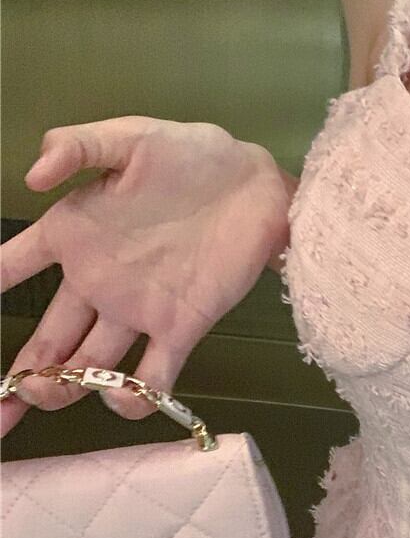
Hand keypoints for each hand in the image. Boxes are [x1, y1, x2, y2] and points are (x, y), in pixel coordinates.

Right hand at [1, 115, 292, 436]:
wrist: (256, 183)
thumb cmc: (193, 155)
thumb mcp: (131, 137)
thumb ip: (79, 147)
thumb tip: (33, 173)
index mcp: (75, 234)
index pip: (15, 264)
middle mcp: (98, 280)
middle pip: (48, 339)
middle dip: (21, 375)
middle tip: (5, 398)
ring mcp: (138, 309)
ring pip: (89, 365)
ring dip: (63, 389)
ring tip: (45, 395)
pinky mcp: (182, 326)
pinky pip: (152, 374)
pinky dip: (136, 396)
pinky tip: (124, 400)